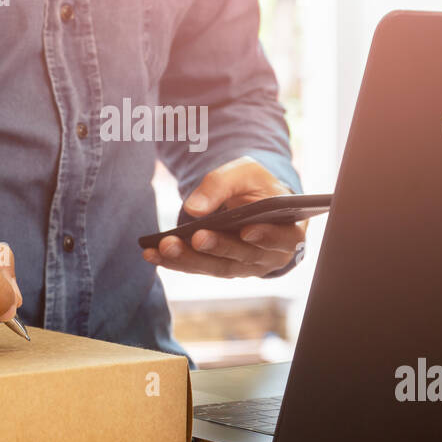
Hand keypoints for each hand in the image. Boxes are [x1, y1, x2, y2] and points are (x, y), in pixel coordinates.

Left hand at [142, 156, 305, 277]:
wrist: (254, 203)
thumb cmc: (256, 187)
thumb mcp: (245, 173)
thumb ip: (222, 184)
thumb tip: (194, 209)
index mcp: (288, 229)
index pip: (283, 238)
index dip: (267, 236)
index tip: (248, 230)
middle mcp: (269, 255)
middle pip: (244, 256)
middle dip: (219, 247)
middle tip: (197, 237)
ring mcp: (244, 266)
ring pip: (218, 267)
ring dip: (189, 259)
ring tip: (163, 247)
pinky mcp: (221, 268)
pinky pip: (199, 268)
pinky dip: (176, 262)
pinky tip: (152, 254)